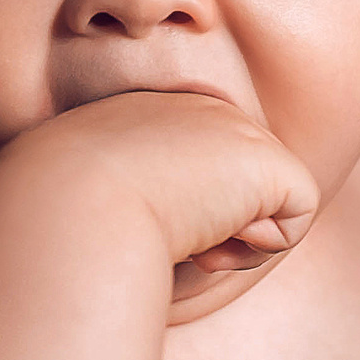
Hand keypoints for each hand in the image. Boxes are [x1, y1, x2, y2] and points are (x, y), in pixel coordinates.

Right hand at [0, 91, 320, 286]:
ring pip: (268, 201)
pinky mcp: (269, 160)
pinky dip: (263, 250)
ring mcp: (236, 128)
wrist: (70, 205)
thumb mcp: (93, 200)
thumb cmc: (61, 220)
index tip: (136, 228)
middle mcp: (196, 109)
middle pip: (236, 183)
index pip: (193, 170)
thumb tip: (201, 237)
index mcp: (149, 113)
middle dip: (213, 225)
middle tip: (168, 245)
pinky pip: (298, 217)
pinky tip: (215, 248)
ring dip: (236, 242)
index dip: (176, 212)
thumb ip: (139, 199)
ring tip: (190, 246)